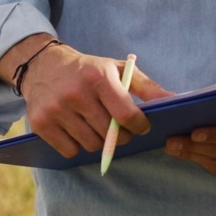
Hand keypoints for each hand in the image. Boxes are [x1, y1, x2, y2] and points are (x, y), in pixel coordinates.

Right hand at [19, 45, 173, 157]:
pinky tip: (77, 129)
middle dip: (121, 136)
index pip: (126, 115)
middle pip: (109, 134)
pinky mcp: (40, 123)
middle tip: (120, 128)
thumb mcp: (118, 69)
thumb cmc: (89, 70)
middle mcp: (76, 93)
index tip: (141, 126)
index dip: (139, 126)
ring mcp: (56, 109)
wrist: (44, 65)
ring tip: (96, 125)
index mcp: (99, 77)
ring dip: (99, 141)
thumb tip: (175, 101)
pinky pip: (70, 151)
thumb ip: (147, 86)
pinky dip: (77, 145)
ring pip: (91, 145)